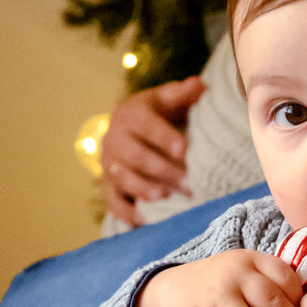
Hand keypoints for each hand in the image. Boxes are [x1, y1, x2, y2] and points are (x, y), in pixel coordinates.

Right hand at [99, 77, 205, 224]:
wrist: (125, 125)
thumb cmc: (156, 113)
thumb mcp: (167, 99)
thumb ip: (182, 93)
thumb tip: (199, 85)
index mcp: (131, 115)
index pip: (146, 126)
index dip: (164, 138)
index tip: (185, 149)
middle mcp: (115, 138)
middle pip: (136, 156)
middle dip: (163, 171)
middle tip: (189, 184)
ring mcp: (109, 163)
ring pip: (123, 178)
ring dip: (144, 190)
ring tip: (165, 199)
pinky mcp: (107, 184)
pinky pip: (112, 199)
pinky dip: (125, 212)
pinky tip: (142, 221)